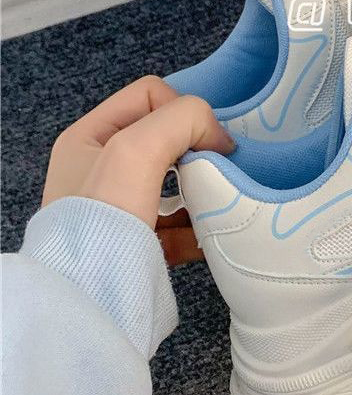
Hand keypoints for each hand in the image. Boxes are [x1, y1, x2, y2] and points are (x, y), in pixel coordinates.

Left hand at [43, 76, 234, 265]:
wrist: (88, 299)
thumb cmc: (100, 218)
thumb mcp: (138, 148)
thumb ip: (184, 119)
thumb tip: (220, 138)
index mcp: (89, 138)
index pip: (151, 95)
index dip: (183, 110)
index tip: (203, 141)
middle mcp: (101, 169)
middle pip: (169, 138)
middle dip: (200, 150)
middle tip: (216, 168)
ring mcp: (121, 207)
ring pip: (180, 180)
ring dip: (205, 188)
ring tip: (220, 201)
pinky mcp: (141, 242)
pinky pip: (182, 222)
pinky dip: (203, 225)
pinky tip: (215, 233)